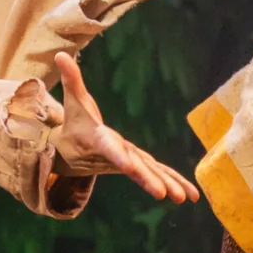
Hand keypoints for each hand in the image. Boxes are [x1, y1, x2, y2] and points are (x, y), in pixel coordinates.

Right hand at [46, 52, 197, 202]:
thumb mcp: (73, 99)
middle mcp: (115, 155)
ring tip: (185, 198)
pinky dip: (173, 182)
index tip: (129, 168)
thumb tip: (61, 53)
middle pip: (134, 168)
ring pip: (149, 174)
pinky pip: (156, 173)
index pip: (110, 149)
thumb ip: (71, 78)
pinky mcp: (137, 165)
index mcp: (99, 140)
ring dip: (168, 185)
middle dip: (149, 180)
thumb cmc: (75, 122)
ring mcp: (127, 162)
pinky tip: (190, 196)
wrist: (71, 151)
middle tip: (164, 195)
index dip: (120, 157)